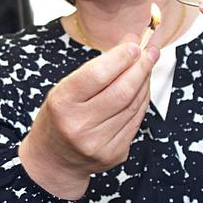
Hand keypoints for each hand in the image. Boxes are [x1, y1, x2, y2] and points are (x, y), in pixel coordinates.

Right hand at [19, 38, 158, 199]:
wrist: (53, 159)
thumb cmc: (58, 117)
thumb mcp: (64, 90)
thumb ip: (95, 69)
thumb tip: (129, 44)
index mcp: (62, 104)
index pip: (97, 75)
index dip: (120, 58)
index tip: (133, 45)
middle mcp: (79, 125)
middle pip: (121, 91)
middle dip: (140, 68)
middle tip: (150, 52)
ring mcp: (99, 143)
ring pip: (133, 106)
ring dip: (144, 83)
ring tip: (147, 66)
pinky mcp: (114, 154)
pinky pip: (135, 121)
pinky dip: (142, 102)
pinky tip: (142, 89)